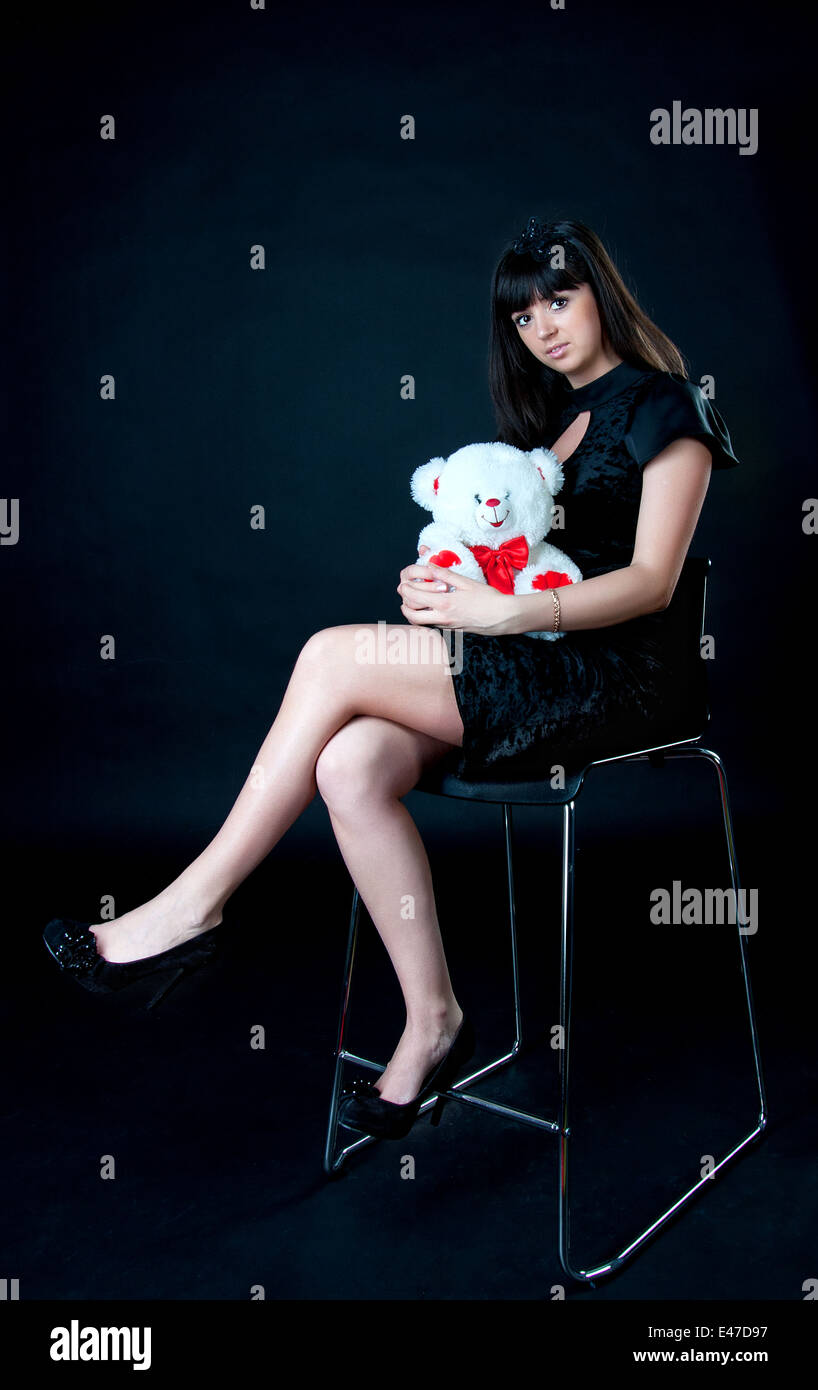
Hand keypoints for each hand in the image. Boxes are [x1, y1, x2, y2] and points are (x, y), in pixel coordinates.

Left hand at [397, 560, 519, 635]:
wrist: (504, 617)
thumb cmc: (488, 599)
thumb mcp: (466, 582)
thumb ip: (446, 574)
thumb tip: (430, 564)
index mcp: (445, 603)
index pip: (415, 598)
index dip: (405, 590)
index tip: (403, 584)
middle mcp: (443, 618)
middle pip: (412, 616)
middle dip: (403, 605)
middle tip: (404, 596)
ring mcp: (448, 627)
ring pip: (421, 623)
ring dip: (413, 614)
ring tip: (414, 604)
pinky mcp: (453, 631)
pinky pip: (433, 625)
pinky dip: (426, 618)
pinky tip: (431, 609)